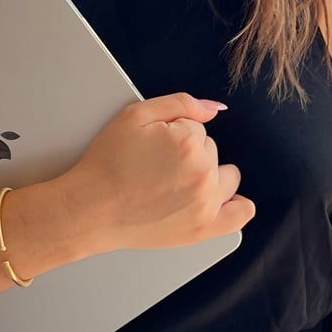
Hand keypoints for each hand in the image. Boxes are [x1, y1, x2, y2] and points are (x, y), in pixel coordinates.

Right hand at [61, 92, 254, 252]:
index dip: (173, 133)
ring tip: (176, 184)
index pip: (197, 127)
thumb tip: (215, 108)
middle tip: (157, 167)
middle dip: (189, 154)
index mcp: (187, 142)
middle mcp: (202, 173)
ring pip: (227, 177)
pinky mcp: (204, 228)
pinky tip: (219, 201)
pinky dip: (236, 205)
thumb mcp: (134, 116)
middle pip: (211, 151)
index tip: (152, 147)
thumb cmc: (106, 164)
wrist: (90, 209)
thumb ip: (181, 103)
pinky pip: (241, 214)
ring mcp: (206, 203)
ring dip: (210, 176)